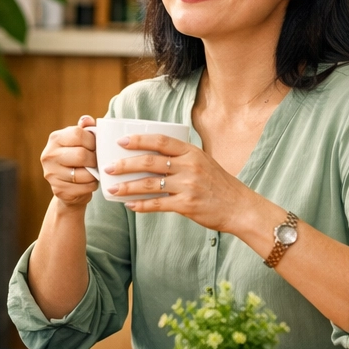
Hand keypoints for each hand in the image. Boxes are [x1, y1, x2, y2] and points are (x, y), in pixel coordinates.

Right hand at [40, 115, 99, 207]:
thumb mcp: (80, 142)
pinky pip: (84, 188)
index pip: (78, 134)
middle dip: (95, 159)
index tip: (96, 147)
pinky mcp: (58, 190)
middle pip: (81, 154)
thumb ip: (85, 130)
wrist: (69, 187)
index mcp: (55, 139)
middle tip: (97, 161)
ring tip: (95, 172)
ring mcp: (51, 174)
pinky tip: (90, 182)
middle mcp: (49, 155)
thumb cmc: (78, 160)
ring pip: (84, 174)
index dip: (93, 141)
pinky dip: (92, 186)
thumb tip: (87, 120)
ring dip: (95, 174)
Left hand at [106, 133, 264, 233]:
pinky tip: (129, 205)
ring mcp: (188, 186)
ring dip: (127, 187)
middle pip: (149, 162)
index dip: (139, 140)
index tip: (121, 142)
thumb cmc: (218, 184)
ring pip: (149, 184)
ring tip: (112, 188)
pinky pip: (158, 204)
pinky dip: (141, 205)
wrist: (240, 207)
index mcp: (192, 152)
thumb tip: (149, 155)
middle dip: (125, 164)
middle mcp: (189, 166)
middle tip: (108, 167)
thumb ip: (180, 158)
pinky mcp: (187, 205)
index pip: (161, 141)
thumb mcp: (202, 162)